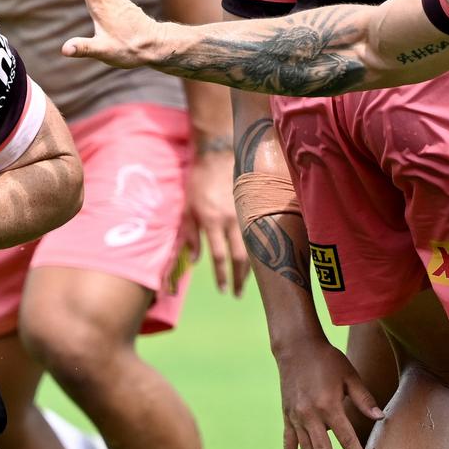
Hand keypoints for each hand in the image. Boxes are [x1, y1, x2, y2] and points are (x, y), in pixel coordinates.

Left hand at [185, 146, 249, 295]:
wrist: (218, 155)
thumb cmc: (199, 182)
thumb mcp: (187, 207)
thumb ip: (191, 234)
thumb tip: (196, 260)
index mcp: (212, 220)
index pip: (219, 256)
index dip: (221, 275)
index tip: (223, 290)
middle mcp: (231, 219)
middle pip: (240, 257)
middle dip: (239, 278)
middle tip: (238, 294)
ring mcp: (246, 213)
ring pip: (254, 247)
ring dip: (251, 268)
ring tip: (248, 282)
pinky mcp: (256, 207)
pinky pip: (261, 233)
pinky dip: (260, 250)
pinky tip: (260, 260)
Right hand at [276, 339, 383, 448]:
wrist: (295, 346)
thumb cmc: (326, 358)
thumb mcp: (349, 374)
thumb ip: (363, 398)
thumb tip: (380, 418)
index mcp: (329, 405)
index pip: (346, 438)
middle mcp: (310, 414)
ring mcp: (297, 416)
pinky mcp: (287, 416)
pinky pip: (288, 443)